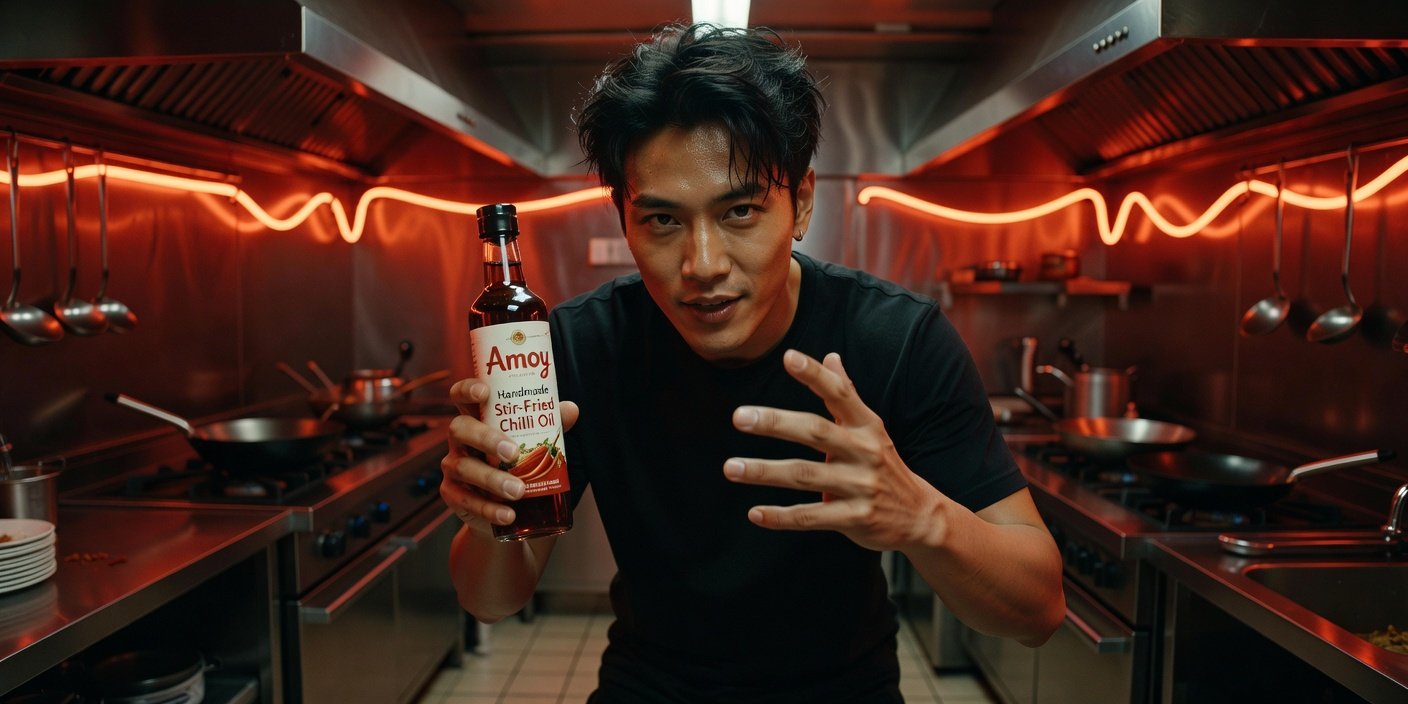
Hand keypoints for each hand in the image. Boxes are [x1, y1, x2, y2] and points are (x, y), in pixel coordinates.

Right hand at [441, 378, 578, 533]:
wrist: (508, 509)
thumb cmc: (519, 464)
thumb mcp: (535, 442)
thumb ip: (549, 424)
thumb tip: (571, 409)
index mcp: (477, 419)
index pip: (461, 397)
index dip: (467, 390)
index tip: (484, 392)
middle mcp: (460, 440)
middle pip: (459, 429)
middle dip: (485, 438)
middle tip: (513, 452)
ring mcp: (453, 467)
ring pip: (463, 467)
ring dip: (492, 479)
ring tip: (519, 491)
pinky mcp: (452, 494)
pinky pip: (465, 500)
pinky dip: (488, 509)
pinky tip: (508, 515)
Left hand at [723, 349, 942, 551]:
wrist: (920, 516)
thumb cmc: (884, 465)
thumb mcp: (871, 429)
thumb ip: (846, 394)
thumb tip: (830, 357)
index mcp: (867, 426)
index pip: (840, 393)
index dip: (815, 375)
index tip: (788, 357)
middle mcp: (864, 451)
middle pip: (815, 431)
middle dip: (776, 423)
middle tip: (739, 417)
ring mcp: (860, 486)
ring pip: (805, 475)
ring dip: (765, 471)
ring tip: (731, 467)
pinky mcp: (855, 518)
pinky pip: (811, 517)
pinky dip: (781, 517)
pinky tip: (755, 513)